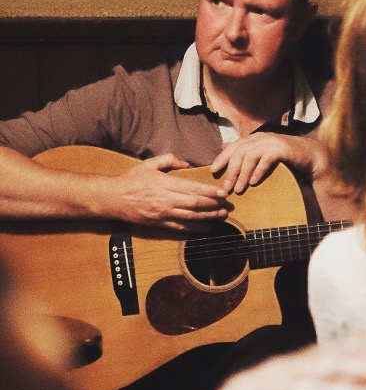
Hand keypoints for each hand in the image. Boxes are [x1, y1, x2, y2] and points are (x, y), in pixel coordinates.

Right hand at [106, 154, 229, 230]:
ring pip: (191, 217)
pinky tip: (207, 228)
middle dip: (214, 205)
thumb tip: (186, 163)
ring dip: (209, 217)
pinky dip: (196, 228)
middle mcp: (167, 200)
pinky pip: (181, 227)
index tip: (223, 193)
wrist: (113, 198)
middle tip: (227, 206)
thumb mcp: (149, 164)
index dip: (211, 192)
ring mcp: (163, 213)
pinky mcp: (159, 224)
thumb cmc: (132, 180)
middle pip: (196, 204)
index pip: (194, 188)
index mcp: (166, 184)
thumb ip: (169, 160)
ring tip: (222, 216)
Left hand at [210, 133, 330, 194]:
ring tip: (239, 189)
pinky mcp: (282, 149)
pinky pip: (266, 159)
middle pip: (240, 152)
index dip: (222, 158)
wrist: (310, 156)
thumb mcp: (262, 152)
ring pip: (250, 156)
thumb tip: (223, 146)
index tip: (213, 171)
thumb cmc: (285, 156)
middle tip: (226, 187)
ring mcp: (272, 142)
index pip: (234, 147)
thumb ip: (245, 149)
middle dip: (231, 171)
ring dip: (242, 174)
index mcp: (255, 138)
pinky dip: (259, 171)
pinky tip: (254, 182)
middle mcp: (262, 138)